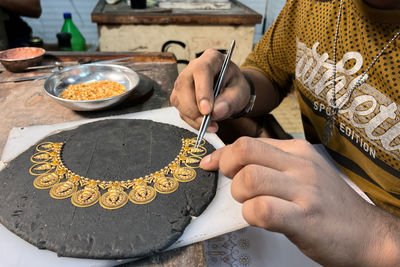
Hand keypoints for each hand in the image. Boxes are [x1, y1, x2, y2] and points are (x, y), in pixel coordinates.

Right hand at [170, 49, 250, 131]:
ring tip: (210, 125)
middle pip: (184, 85)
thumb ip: (231, 100)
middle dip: (193, 108)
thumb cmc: (235, 86)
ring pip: (178, 99)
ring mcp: (183, 81)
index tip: (207, 111)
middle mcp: (192, 67)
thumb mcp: (240, 91)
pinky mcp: (179, 95)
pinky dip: (191, 120)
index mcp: (211, 59)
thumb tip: (216, 112)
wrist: (230, 90)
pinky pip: (180, 109)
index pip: (201, 70)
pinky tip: (204, 124)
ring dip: (192, 117)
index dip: (202, 91)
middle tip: (207, 122)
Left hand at [200, 137, 399, 265]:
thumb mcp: (302, 173)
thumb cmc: (328, 205)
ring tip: (251, 204)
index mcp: (297, 152)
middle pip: (244, 151)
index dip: (222, 154)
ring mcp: (303, 191)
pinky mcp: (304, 218)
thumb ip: (270, 164)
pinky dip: (250, 215)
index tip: (211, 164)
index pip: (248, 142)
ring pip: (248, 179)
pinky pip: (261, 209)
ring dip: (240, 195)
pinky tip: (260, 218)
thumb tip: (229, 160)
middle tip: (233, 184)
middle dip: (226, 168)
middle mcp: (300, 166)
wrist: (366, 234)